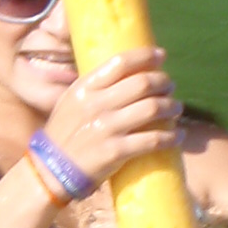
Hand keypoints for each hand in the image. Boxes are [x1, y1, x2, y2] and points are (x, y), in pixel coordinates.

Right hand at [44, 48, 181, 188]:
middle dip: (163, 82)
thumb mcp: (71, 102)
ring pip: (152, 109)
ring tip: (176, 109)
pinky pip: (152, 140)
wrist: (50, 171)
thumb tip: (125, 74)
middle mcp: (97, 104)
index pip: (120, 62)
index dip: (145, 56)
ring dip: (171, 107)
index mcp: (85, 88)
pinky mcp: (116, 152)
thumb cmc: (63, 134)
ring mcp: (107, 128)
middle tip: (170, 86)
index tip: (161, 55)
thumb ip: (94, 88)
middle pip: (142, 84)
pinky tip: (177, 136)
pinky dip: (170, 137)